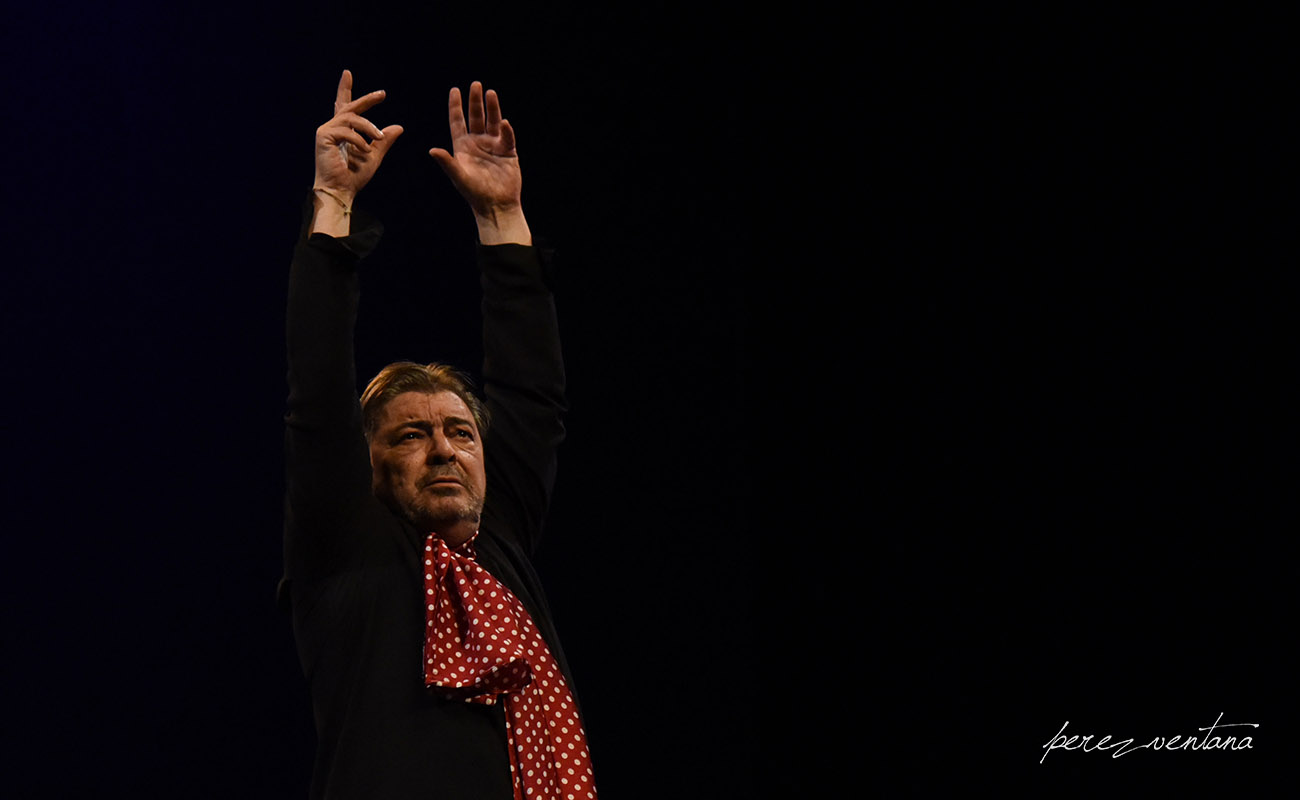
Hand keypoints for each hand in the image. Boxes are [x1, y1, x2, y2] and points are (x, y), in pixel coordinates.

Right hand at [314, 69, 403, 204]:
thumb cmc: (354, 176)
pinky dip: (359, 141)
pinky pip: (347, 131)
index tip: (347, 73)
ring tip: (378, 138)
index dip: (344, 89)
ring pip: (351, 118)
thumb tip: (398, 127)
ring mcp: (326, 131)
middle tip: (382, 94)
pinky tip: (366, 151)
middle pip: (349, 106)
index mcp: (342, 131)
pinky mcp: (323, 137)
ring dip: (368, 127)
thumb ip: (383, 141)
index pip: (344, 106)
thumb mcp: (374, 155)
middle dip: (366, 99)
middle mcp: (332, 128)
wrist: (341, 190)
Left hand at [429, 82, 523, 217]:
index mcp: (462, 146)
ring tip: (491, 93)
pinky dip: (506, 130)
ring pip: (492, 122)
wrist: (495, 206)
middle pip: (476, 117)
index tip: (455, 90)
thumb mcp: (458, 177)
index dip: (456, 106)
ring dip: (492, 108)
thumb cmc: (474, 194)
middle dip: (475, 101)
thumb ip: (447, 162)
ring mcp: (493, 146)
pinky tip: (505, 122)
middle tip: (475, 84)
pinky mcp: (508, 152)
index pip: (458, 121)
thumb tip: (432, 150)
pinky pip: (507, 137)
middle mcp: (477, 143)